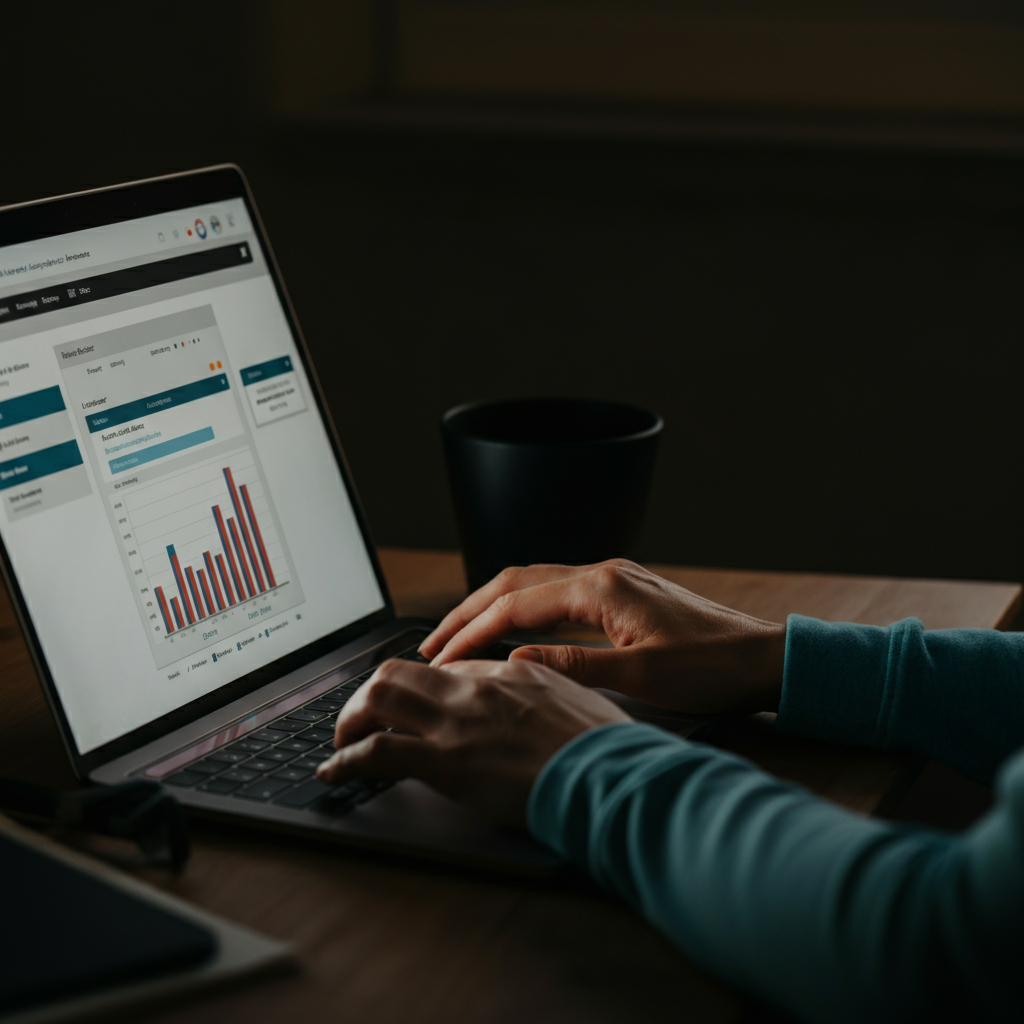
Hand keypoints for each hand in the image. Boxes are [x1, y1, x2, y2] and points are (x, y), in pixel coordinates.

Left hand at [317, 656, 629, 826]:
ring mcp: (457, 721)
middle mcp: (477, 687)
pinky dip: (346, 761)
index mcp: (512, 671)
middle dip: (372, 693)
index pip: (450, 667)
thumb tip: (538, 701)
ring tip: (342, 740)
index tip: (413, 704)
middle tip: (365, 717)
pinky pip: (377, 752)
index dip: (422, 687)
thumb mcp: (582, 702)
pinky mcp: (445, 761)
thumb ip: (550, 692)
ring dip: (351, 718)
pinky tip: (333, 772)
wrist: (610, 776)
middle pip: (401, 671)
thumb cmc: (607, 749)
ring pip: (378, 697)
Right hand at [419, 560, 785, 714]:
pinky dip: (523, 610)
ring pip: (534, 584)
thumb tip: (513, 661)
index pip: (515, 604)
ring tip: (458, 637)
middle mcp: (603, 574)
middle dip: (468, 611)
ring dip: (492, 608)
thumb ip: (571, 666)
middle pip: (515, 582)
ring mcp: (613, 580)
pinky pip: (557, 594)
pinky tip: (512, 631)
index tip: (441, 658)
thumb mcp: (640, 678)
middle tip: (432, 644)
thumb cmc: (712, 669)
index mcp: (602, 588)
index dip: (472, 631)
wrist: (764, 659)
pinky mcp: (623, 593)